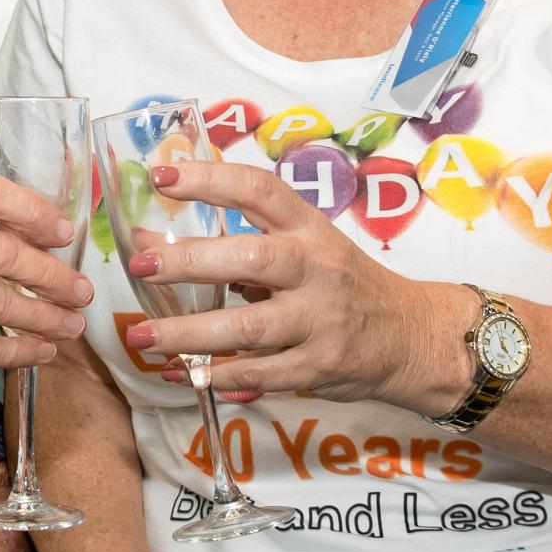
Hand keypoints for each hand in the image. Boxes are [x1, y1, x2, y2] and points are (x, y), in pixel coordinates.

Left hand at [122, 160, 461, 405]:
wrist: (411, 336)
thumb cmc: (344, 284)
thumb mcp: (309, 247)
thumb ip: (245, 243)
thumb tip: (156, 243)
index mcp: (309, 229)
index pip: (259, 190)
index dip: (210, 179)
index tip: (163, 175)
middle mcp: (317, 269)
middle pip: (250, 258)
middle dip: (189, 261)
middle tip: (140, 264)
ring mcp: (320, 321)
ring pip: (248, 327)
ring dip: (190, 333)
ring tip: (143, 336)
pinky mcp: (320, 366)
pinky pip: (260, 374)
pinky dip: (218, 376)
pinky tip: (182, 375)